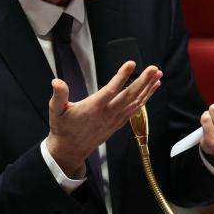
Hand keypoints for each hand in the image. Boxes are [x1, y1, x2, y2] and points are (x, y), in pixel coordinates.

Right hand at [46, 61, 161, 176]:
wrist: (70, 149)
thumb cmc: (64, 128)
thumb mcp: (56, 111)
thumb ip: (58, 95)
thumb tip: (56, 82)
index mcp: (93, 108)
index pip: (110, 90)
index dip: (121, 76)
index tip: (130, 64)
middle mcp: (107, 114)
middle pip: (129, 96)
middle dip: (143, 81)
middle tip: (153, 68)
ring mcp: (115, 119)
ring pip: (135, 102)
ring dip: (147, 88)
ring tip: (157, 75)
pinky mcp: (118, 123)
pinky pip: (135, 109)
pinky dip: (145, 98)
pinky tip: (151, 89)